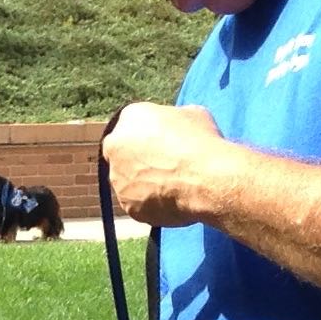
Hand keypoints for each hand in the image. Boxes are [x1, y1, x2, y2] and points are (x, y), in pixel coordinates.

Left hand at [102, 101, 226, 227]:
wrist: (205, 178)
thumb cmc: (201, 143)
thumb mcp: (193, 115)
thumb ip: (176, 118)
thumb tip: (179, 126)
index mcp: (130, 116)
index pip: (133, 126)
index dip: (149, 137)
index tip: (165, 145)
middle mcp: (115, 145)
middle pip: (124, 153)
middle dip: (139, 160)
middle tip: (165, 167)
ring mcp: (118, 178)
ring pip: (129, 181)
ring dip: (144, 183)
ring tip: (174, 186)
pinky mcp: (127, 204)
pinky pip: (138, 204)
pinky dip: (152, 204)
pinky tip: (173, 201)